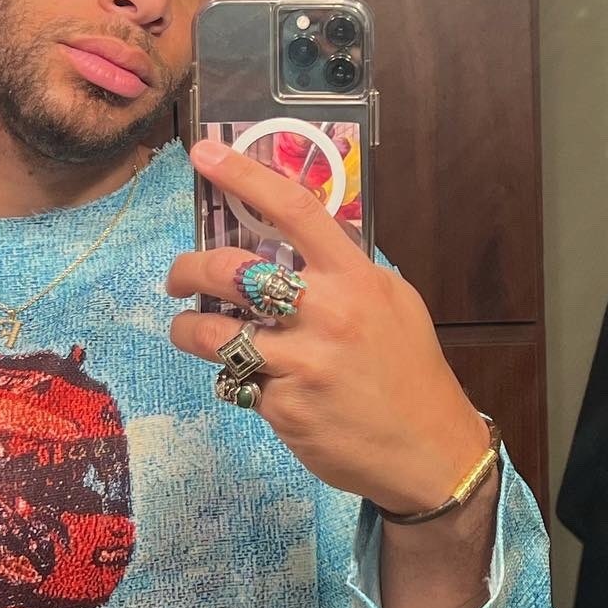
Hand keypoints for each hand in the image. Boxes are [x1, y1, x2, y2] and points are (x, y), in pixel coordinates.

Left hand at [167, 140, 489, 514]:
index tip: (203, 155)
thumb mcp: (392, 303)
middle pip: (230, 272)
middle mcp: (326, 313)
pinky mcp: (283, 408)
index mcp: (354, 278)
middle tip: (179, 278)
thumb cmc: (409, 373)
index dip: (242, 175)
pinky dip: (234, 380)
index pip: (292, 209)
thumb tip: (293, 242)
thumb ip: (344, 271)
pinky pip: (235, 383)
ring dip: (187, 330)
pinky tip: (251, 382)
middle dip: (188, 270)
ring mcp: (301, 363)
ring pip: (211, 335)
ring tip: (189, 331)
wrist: (428, 452)